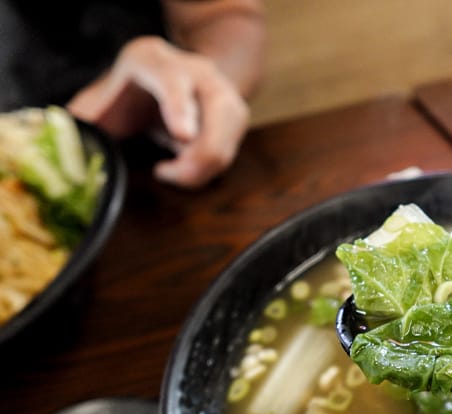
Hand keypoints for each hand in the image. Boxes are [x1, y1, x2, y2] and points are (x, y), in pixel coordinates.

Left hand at [68, 36, 249, 188]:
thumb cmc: (135, 92)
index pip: (173, 81)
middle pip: (217, 114)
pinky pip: (229, 153)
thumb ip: (92, 114)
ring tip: (171, 171)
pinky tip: (185, 167)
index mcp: (156, 60)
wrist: (178, 78)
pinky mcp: (237, 118)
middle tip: (167, 175)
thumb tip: (72, 133)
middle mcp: (198, 71)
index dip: (179, 108)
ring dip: (201, 169)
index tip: (183, 136)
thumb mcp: (108, 95)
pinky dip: (207, 170)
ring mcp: (224, 93)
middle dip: (199, 156)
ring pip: (226, 140)